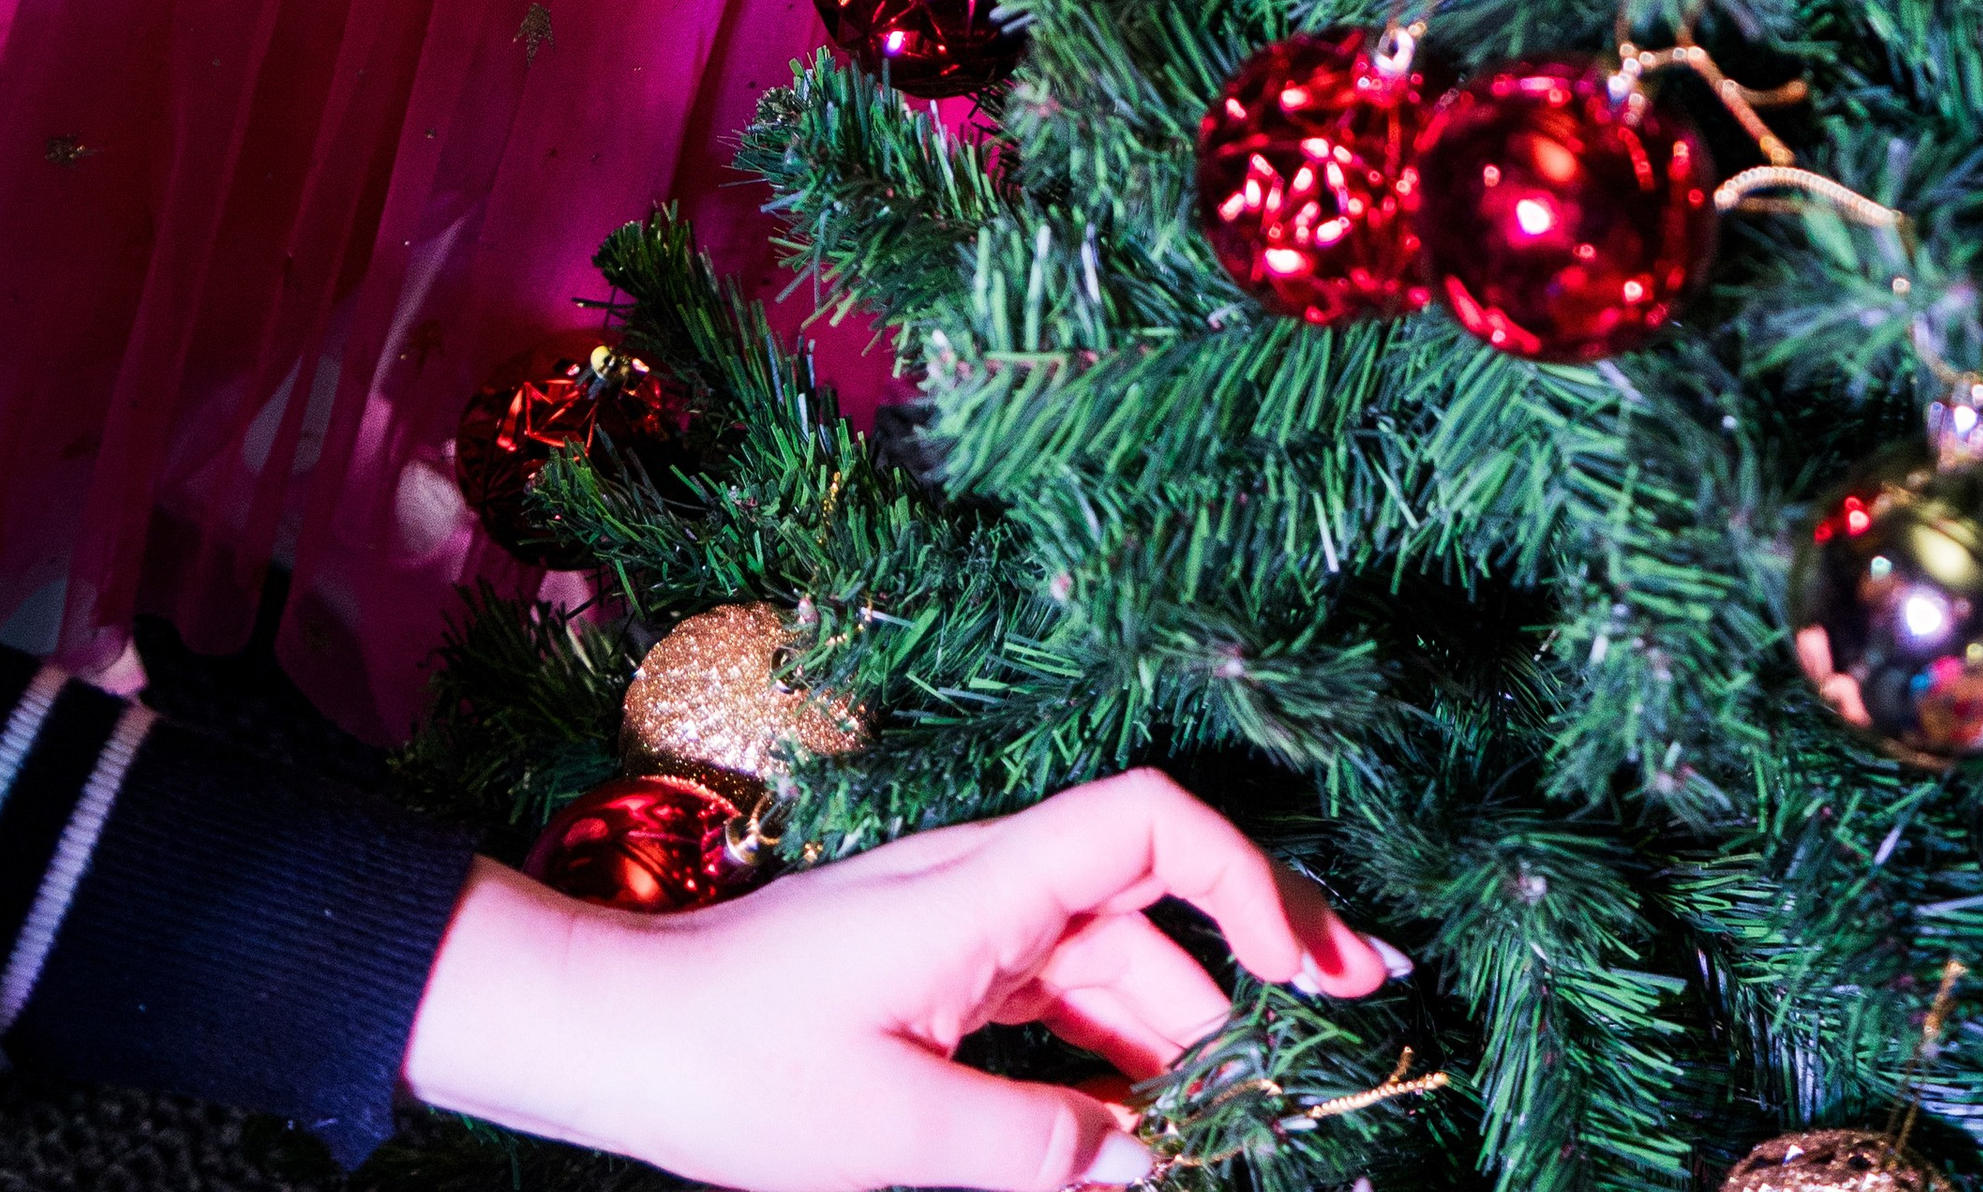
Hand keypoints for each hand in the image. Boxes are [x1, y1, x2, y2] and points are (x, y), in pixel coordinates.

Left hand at [399, 765, 1403, 1188]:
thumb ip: (1031, 1148)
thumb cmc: (734, 1066)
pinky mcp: (948, 977)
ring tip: (1278, 1097)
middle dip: (1266, 942)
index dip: (1249, 879)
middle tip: (1365, 1009)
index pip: (1148, 825)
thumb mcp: (887, 1129)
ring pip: (1120, 959)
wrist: (617, 1031)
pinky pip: (1067, 1001)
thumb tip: (1151, 1168)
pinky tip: (1165, 1119)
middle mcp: (991, 887)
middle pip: (1159, 889)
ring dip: (1200, 1024)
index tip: (1316, 967)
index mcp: (984, 886)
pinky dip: (1128, 1054)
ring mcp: (971, 929)